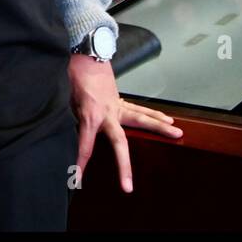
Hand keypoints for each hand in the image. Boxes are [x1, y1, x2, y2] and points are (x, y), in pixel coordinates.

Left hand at [69, 55, 181, 191]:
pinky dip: (154, 115)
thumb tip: (68, 132)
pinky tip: (167, 120)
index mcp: (90, 115)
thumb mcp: (64, 98)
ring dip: (159, 128)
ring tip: (178, 134)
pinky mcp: (120, 102)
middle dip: (124, 165)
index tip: (77, 179)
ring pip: (141, 119)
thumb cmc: (72, 77)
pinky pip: (139, 110)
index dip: (80, 163)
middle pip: (119, 142)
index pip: (85, 145)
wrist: (84, 56)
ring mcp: (117, 107)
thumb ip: (70, 117)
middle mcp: (107, 114)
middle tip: (129, 186)